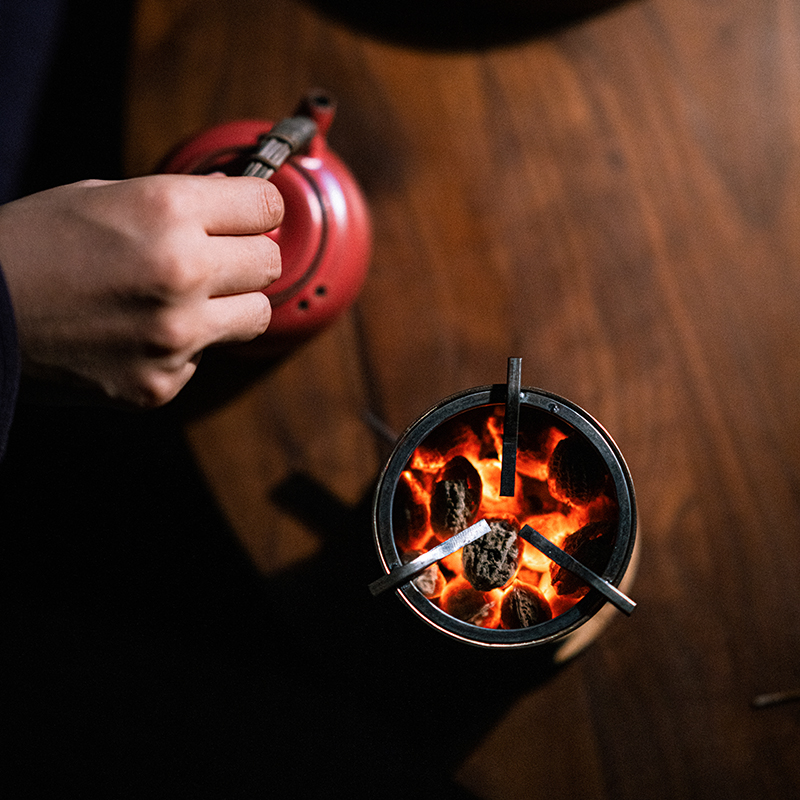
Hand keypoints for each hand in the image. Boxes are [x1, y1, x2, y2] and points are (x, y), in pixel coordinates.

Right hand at [0, 174, 282, 406]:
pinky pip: (202, 358)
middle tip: (216, 258)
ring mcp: (175, 336)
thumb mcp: (102, 197)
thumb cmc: (31, 245)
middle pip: (270, 263)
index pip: (268, 206)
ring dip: (231, 305)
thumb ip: (179, 202)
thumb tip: (236, 202)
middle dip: (246, 257)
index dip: (257, 209)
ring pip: (256, 316)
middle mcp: (182, 272)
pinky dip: (182, 347)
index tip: (249, 216)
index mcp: (167, 211)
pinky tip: (136, 335)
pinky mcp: (161, 383)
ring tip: (184, 299)